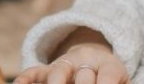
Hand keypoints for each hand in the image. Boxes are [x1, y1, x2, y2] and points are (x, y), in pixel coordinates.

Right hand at [13, 43, 128, 83]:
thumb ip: (112, 81)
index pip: (109, 75)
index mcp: (109, 65)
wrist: (95, 62)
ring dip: (57, 83)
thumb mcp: (117, 80)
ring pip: (59, 72)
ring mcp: (64, 66)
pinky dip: (26, 79)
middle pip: (84, 74)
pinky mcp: (47, 72)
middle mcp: (85, 61)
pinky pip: (34, 72)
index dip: (105, 83)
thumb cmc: (109, 79)